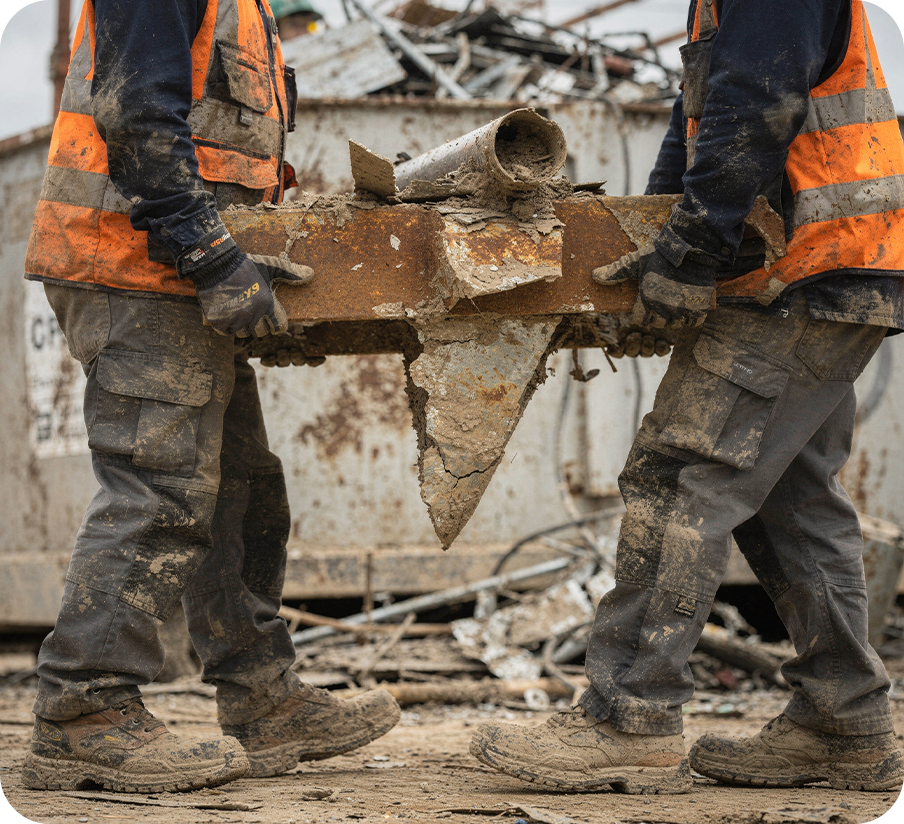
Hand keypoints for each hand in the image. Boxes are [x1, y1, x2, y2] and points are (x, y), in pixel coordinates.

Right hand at [177, 229, 313, 337]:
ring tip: (240, 313)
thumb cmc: (246, 265)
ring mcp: (235, 319)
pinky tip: (227, 315)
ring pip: (243, 333)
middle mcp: (252, 314)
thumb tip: (311, 274)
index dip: (277, 325)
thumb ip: (291, 272)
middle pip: (260, 333)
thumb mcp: (271, 265)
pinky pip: (226, 332)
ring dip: (242, 327)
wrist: (215, 263)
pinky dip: (227, 326)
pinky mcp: (218, 321)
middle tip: (254, 314)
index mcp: (267, 304)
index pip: (279, 327)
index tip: (272, 321)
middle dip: (259, 326)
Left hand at [594, 246, 714, 329]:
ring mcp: (682, 309)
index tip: (647, 305)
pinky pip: (694, 321)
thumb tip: (594, 276)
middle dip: (659, 316)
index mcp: (647, 299)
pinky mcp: (699, 306)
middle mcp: (664, 308)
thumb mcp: (635, 262)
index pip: (640, 320)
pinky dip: (692, 317)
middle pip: (659, 324)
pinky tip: (689, 306)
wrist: (691, 247)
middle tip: (662, 303)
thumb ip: (616, 272)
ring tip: (676, 304)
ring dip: (675, 318)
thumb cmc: (660, 254)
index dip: (643, 314)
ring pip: (676, 324)